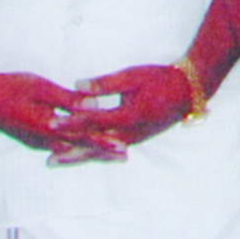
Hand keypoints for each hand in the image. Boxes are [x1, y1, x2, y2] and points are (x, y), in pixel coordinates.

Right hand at [0, 61, 125, 161]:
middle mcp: (43, 140)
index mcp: (47, 127)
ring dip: (89, 152)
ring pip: (69, 149)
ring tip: (110, 155)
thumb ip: (68, 99)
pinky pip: (58, 146)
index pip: (81, 137)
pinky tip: (84, 149)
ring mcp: (36, 142)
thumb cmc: (11, 87)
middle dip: (101, 152)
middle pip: (78, 148)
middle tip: (125, 156)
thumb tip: (95, 104)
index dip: (103, 142)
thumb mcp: (42, 88)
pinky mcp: (32, 140)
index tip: (122, 147)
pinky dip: (74, 148)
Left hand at [53, 60, 195, 154]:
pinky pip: (112, 148)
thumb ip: (104, 84)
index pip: (94, 121)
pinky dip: (96, 153)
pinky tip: (83, 155)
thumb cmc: (160, 79)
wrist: (189, 90)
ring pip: (103, 151)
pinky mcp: (138, 138)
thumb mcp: (132, 76)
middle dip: (72, 152)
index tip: (51, 123)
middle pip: (96, 145)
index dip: (71, 122)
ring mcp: (136, 138)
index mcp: (129, 116)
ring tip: (59, 161)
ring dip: (81, 156)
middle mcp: (132, 133)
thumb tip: (77, 85)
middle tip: (49, 161)